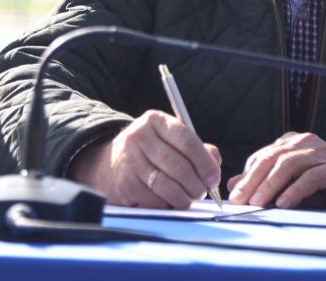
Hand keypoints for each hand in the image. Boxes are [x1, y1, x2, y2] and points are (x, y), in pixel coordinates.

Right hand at [68, 110, 220, 209]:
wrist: (111, 163)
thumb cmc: (151, 153)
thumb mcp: (171, 141)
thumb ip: (199, 149)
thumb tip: (214, 166)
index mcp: (155, 120)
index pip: (187, 140)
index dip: (205, 163)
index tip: (214, 178)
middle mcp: (139, 136)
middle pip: (179, 166)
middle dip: (197, 185)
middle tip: (203, 192)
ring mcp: (129, 159)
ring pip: (168, 185)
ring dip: (184, 198)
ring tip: (189, 199)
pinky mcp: (124, 182)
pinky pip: (155, 199)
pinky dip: (167, 205)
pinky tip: (169, 201)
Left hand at [226, 131, 325, 208]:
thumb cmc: (322, 187)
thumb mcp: (288, 185)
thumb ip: (262, 182)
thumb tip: (232, 185)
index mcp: (289, 142)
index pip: (261, 157)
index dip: (247, 176)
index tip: (235, 195)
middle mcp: (303, 142)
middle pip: (271, 159)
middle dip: (253, 181)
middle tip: (241, 200)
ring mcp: (320, 152)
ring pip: (288, 165)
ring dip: (270, 185)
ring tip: (258, 203)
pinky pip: (310, 177)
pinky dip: (295, 190)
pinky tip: (284, 203)